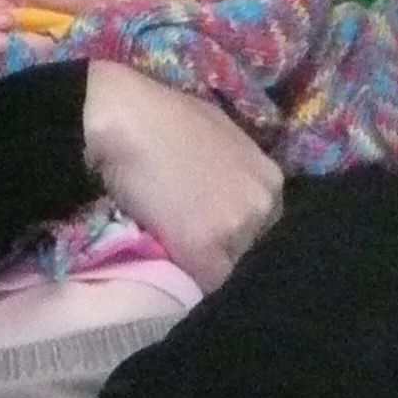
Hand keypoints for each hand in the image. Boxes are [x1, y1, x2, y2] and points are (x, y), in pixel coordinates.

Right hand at [82, 61, 280, 290]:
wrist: (126, 114)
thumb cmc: (165, 117)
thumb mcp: (221, 139)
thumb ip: (236, 176)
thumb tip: (224, 200)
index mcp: (270, 180)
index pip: (265, 230)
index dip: (236, 237)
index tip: (211, 235)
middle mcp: (262, 205)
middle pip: (250, 252)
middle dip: (223, 252)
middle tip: (189, 244)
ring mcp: (236, 227)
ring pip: (227, 270)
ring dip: (203, 267)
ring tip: (174, 251)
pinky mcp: (203, 248)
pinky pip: (201, 283)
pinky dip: (184, 279)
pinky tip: (164, 261)